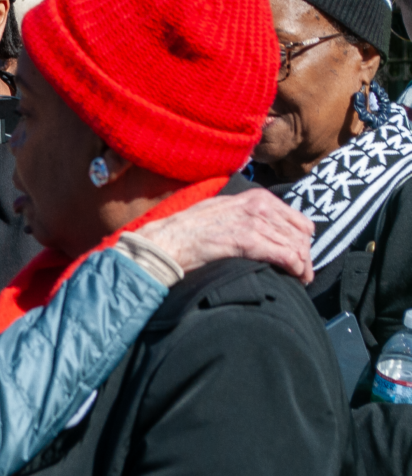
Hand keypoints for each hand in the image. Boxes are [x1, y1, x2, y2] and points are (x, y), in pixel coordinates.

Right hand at [136, 189, 313, 283]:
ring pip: (296, 246)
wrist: (171, 239)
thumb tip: (267, 227)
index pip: (296, 219)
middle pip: (299, 234)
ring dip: (303, 265)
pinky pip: (286, 255)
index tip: (301, 255)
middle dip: (305, 254)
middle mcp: (259, 206)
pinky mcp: (249, 241)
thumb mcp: (225, 210)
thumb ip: (247, 214)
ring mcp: (254, 222)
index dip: (302, 239)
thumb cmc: (192, 229)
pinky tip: (294, 276)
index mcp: (255, 197)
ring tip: (301, 278)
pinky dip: (295, 268)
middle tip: (304, 272)